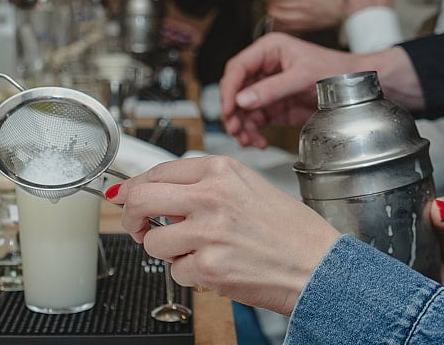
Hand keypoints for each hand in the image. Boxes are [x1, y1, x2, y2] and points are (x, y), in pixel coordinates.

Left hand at [110, 155, 340, 315]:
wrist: (318, 265)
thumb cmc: (288, 228)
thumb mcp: (246, 186)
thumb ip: (201, 185)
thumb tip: (156, 193)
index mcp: (221, 170)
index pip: (159, 171)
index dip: (135, 186)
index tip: (126, 196)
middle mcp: (211, 195)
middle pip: (142, 199)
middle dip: (131, 217)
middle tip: (138, 227)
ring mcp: (208, 231)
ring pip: (153, 241)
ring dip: (165, 250)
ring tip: (193, 250)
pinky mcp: (209, 266)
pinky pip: (176, 270)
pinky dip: (188, 272)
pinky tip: (214, 266)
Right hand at [219, 32, 360, 146]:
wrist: (358, 89)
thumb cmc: (336, 71)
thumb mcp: (303, 77)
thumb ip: (272, 89)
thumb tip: (242, 100)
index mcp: (269, 50)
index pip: (238, 68)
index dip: (229, 90)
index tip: (229, 109)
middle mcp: (265, 68)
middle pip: (235, 90)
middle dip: (233, 112)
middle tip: (236, 129)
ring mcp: (268, 88)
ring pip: (242, 109)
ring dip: (241, 126)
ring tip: (247, 140)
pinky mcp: (274, 106)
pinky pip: (255, 120)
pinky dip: (253, 133)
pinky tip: (259, 141)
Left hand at [258, 0, 342, 33]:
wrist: (344, 12)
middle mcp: (303, 7)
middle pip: (279, 6)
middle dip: (269, 2)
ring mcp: (303, 18)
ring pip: (281, 17)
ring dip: (273, 13)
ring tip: (271, 8)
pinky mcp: (305, 26)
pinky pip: (288, 27)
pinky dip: (280, 23)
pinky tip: (279, 19)